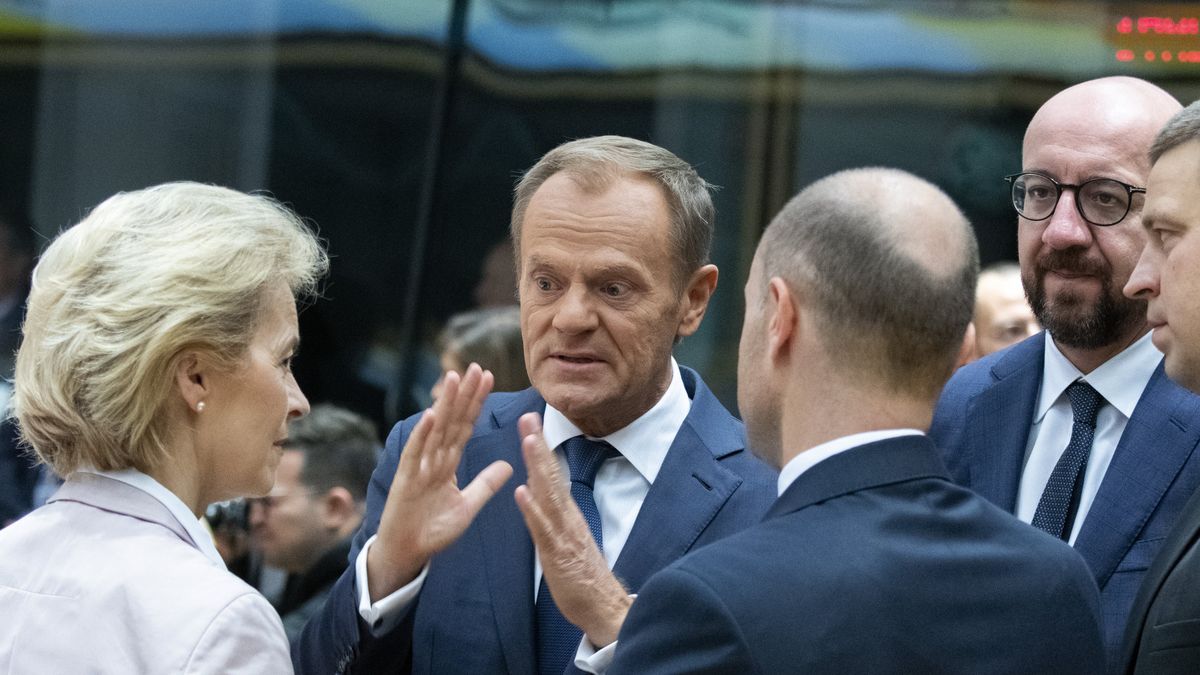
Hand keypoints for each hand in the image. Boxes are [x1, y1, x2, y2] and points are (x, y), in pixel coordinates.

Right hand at [367, 363, 513, 600]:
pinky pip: (416, 454)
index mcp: (447, 463)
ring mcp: (419, 467)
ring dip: (444, 404)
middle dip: (464, 395)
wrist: (408, 553)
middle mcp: (433, 459)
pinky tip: (430, 415)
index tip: (489, 380)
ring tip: (454, 378)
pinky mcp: (406, 480)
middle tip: (476, 367)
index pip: (465, 427)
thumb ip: (485, 484)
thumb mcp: (468, 506)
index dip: (476, 404)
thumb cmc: (433, 530)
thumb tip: (509, 465)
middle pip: (452, 421)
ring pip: (435, 430)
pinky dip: (422, 435)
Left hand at [514, 412, 632, 647]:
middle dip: (539, 445)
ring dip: (539, 467)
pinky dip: (532, 510)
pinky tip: (522, 492)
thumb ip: (553, 515)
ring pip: (549, 494)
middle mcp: (567, 517)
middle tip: (529, 416)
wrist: (602, 606)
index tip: (532, 421)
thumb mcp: (566, 538)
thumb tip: (538, 491)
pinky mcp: (558, 554)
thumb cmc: (582, 574)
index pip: (553, 473)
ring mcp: (563, 534)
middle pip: (552, 475)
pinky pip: (543, 529)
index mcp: (567, 513)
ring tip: (529, 441)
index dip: (541, 448)